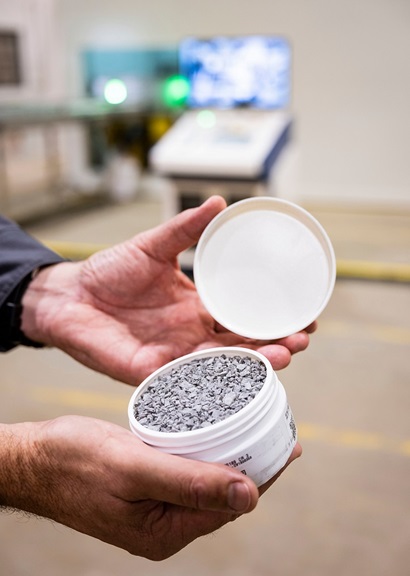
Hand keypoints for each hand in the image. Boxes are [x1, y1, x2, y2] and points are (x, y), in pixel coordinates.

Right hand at [0, 416, 300, 559]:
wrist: (35, 459)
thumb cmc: (74, 462)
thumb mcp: (132, 468)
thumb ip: (188, 483)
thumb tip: (248, 497)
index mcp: (165, 530)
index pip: (230, 504)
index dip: (263, 475)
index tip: (288, 448)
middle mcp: (165, 524)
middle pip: (224, 494)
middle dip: (254, 465)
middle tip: (281, 433)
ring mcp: (155, 505)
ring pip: (208, 481)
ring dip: (233, 456)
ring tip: (259, 429)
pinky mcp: (147, 486)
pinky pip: (188, 470)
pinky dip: (208, 451)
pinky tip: (219, 432)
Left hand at [22, 196, 315, 384]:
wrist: (70, 296)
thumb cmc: (110, 272)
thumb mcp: (153, 246)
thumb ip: (185, 229)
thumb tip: (218, 201)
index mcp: (200, 306)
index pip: (247, 316)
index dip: (277, 317)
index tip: (307, 313)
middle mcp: (195, 334)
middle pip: (245, 344)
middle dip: (277, 343)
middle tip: (302, 337)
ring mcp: (177, 355)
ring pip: (225, 364)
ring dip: (257, 362)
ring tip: (285, 353)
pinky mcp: (154, 373)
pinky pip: (190, 378)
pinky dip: (216, 376)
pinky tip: (240, 371)